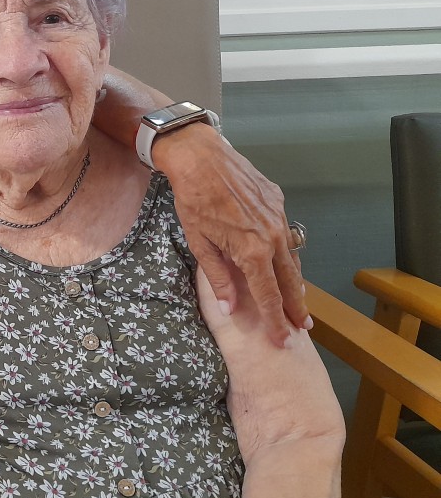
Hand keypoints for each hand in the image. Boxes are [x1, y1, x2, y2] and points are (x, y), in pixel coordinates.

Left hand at [152, 123, 310, 345]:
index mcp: (253, 252)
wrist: (201, 158)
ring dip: (295, 280)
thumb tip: (229, 308)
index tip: (282, 339)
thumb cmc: (193, 201)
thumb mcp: (199, 243)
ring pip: (291, 256)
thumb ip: (218, 277)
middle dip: (297, 306)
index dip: (276, 321)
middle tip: (304, 327)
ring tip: (298, 300)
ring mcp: (278, 218)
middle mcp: (273, 237)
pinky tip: (281, 260)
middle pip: (290, 281)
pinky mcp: (277, 201)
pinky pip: (284, 233)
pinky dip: (285, 250)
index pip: (269, 296)